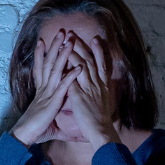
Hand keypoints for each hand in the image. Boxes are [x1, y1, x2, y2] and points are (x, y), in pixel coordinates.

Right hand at [10, 29, 83, 146]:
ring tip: (70, 41)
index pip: (41, 68)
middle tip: (61, 31)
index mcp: (41, 91)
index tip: (43, 41)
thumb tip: (73, 131)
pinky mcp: (52, 102)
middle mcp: (43, 89)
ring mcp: (47, 94)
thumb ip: (64, 125)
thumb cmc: (36, 130)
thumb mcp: (51, 125)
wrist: (25, 136)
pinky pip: (63, 86)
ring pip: (55, 69)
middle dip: (54, 46)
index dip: (41, 53)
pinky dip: (71, 76)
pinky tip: (78, 66)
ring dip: (63, 54)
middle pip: (48, 62)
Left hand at [62, 33, 119, 148]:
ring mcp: (88, 88)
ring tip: (67, 40)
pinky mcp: (79, 95)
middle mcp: (97, 84)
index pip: (102, 64)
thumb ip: (97, 94)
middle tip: (73, 34)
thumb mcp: (101, 103)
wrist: (101, 130)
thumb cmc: (101, 120)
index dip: (98, 51)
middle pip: (90, 60)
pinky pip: (73, 78)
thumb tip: (94, 89)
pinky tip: (61, 60)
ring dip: (73, 52)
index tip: (94, 39)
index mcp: (103, 85)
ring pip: (82, 65)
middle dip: (81, 46)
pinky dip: (68, 68)